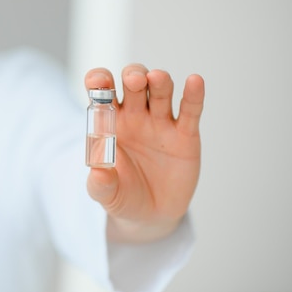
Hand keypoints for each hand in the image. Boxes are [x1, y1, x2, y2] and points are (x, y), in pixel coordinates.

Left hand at [84, 64, 204, 242]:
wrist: (151, 214)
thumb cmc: (122, 195)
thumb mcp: (105, 193)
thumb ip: (100, 183)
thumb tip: (98, 174)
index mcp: (109, 121)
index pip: (101, 91)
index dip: (99, 80)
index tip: (97, 81)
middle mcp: (134, 115)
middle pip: (134, 83)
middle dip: (133, 76)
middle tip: (134, 81)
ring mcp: (160, 122)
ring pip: (160, 92)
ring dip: (159, 81)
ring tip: (157, 78)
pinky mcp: (184, 135)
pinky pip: (190, 111)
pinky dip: (193, 95)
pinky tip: (194, 81)